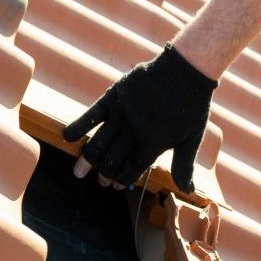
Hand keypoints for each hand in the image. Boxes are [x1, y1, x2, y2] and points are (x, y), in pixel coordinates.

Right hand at [63, 44, 216, 192]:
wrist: (185, 70)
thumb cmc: (191, 106)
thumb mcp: (192, 139)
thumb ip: (183, 165)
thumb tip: (187, 190)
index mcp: (154, 144)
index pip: (131, 169)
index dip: (122, 180)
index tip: (115, 186)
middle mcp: (135, 132)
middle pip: (113, 159)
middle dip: (105, 173)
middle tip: (100, 181)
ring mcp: (122, 114)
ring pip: (99, 142)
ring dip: (88, 160)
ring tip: (79, 172)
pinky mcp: (114, 96)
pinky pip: (92, 114)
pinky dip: (78, 126)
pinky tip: (68, 137)